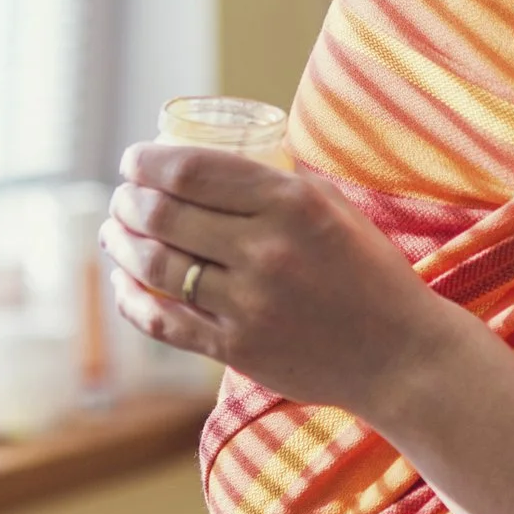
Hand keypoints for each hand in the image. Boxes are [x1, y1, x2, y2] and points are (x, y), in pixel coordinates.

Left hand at [101, 143, 470, 415]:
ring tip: (115, 232)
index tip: (133, 160)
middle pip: (164, 215)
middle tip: (122, 195)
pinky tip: (124, 285)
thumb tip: (208, 165)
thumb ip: (274, 184)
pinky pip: (164, 321)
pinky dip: (133, 300)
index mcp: (291, 203)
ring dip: (123, 244)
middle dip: (129, 200)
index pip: (192, 172)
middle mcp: (265, 251)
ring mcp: (248, 304)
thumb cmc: (368, 271)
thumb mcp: (331, 206)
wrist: (399, 353)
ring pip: (156, 267)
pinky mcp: (236, 350)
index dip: (148, 162)